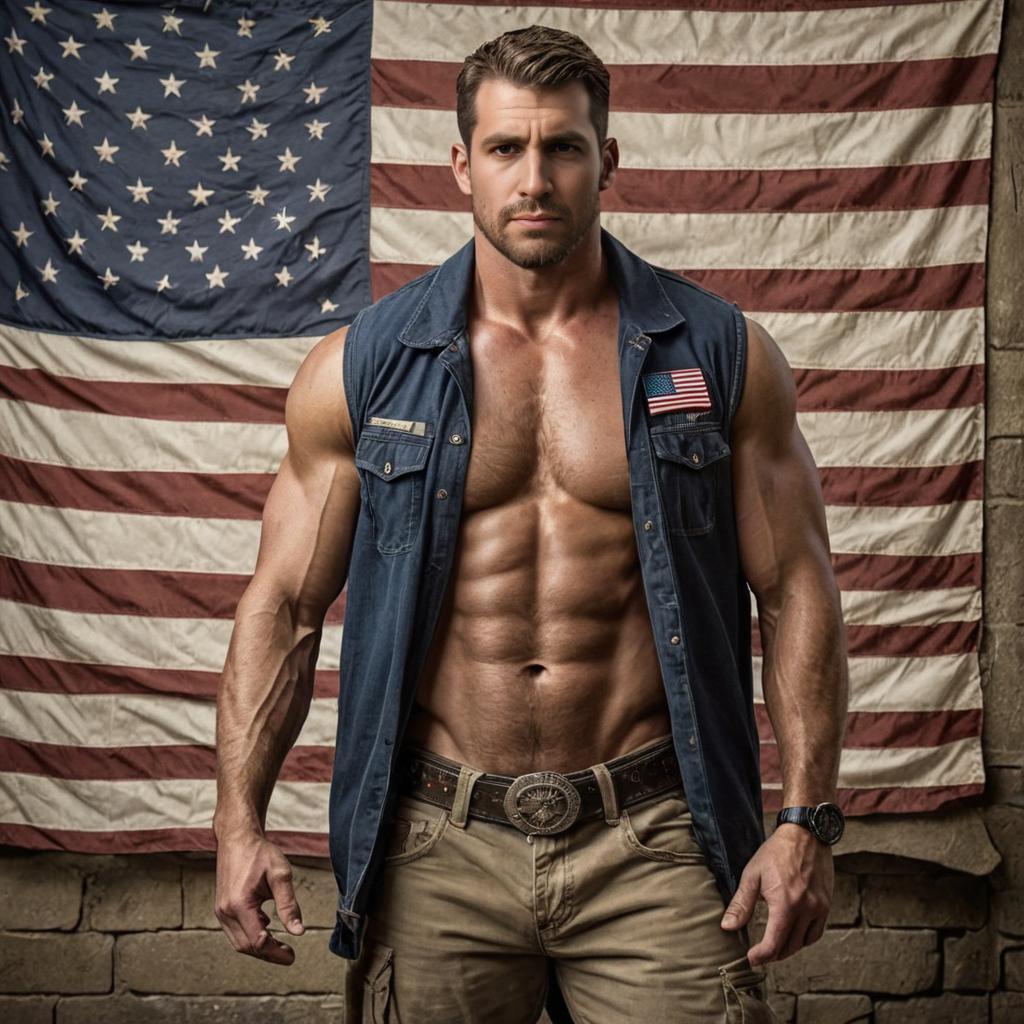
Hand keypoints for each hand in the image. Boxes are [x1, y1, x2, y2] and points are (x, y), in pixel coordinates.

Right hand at [214, 826, 304, 964]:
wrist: (237, 838)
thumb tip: (298, 932)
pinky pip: (235, 932)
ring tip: (281, 947)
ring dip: (259, 948)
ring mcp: (221, 911)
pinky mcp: (221, 908)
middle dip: (268, 954)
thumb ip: (289, 905)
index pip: (257, 941)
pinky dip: (251, 937)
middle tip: (289, 955)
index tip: (292, 955)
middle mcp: (225, 912)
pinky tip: (267, 930)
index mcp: (239, 905)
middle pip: (246, 946)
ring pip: (239, 942)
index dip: (275, 952)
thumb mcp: (281, 875)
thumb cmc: (259, 853)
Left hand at [719, 824, 832, 966]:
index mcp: (785, 904)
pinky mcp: (826, 904)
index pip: (774, 944)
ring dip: (789, 948)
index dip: (761, 956)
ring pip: (804, 942)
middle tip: (760, 953)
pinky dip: (804, 938)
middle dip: (773, 954)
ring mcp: (819, 908)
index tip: (751, 959)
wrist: (805, 834)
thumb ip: (741, 904)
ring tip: (775, 945)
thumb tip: (727, 927)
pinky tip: (793, 933)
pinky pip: (816, 932)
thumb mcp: (752, 875)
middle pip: (790, 946)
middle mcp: (806, 910)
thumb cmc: (775, 852)